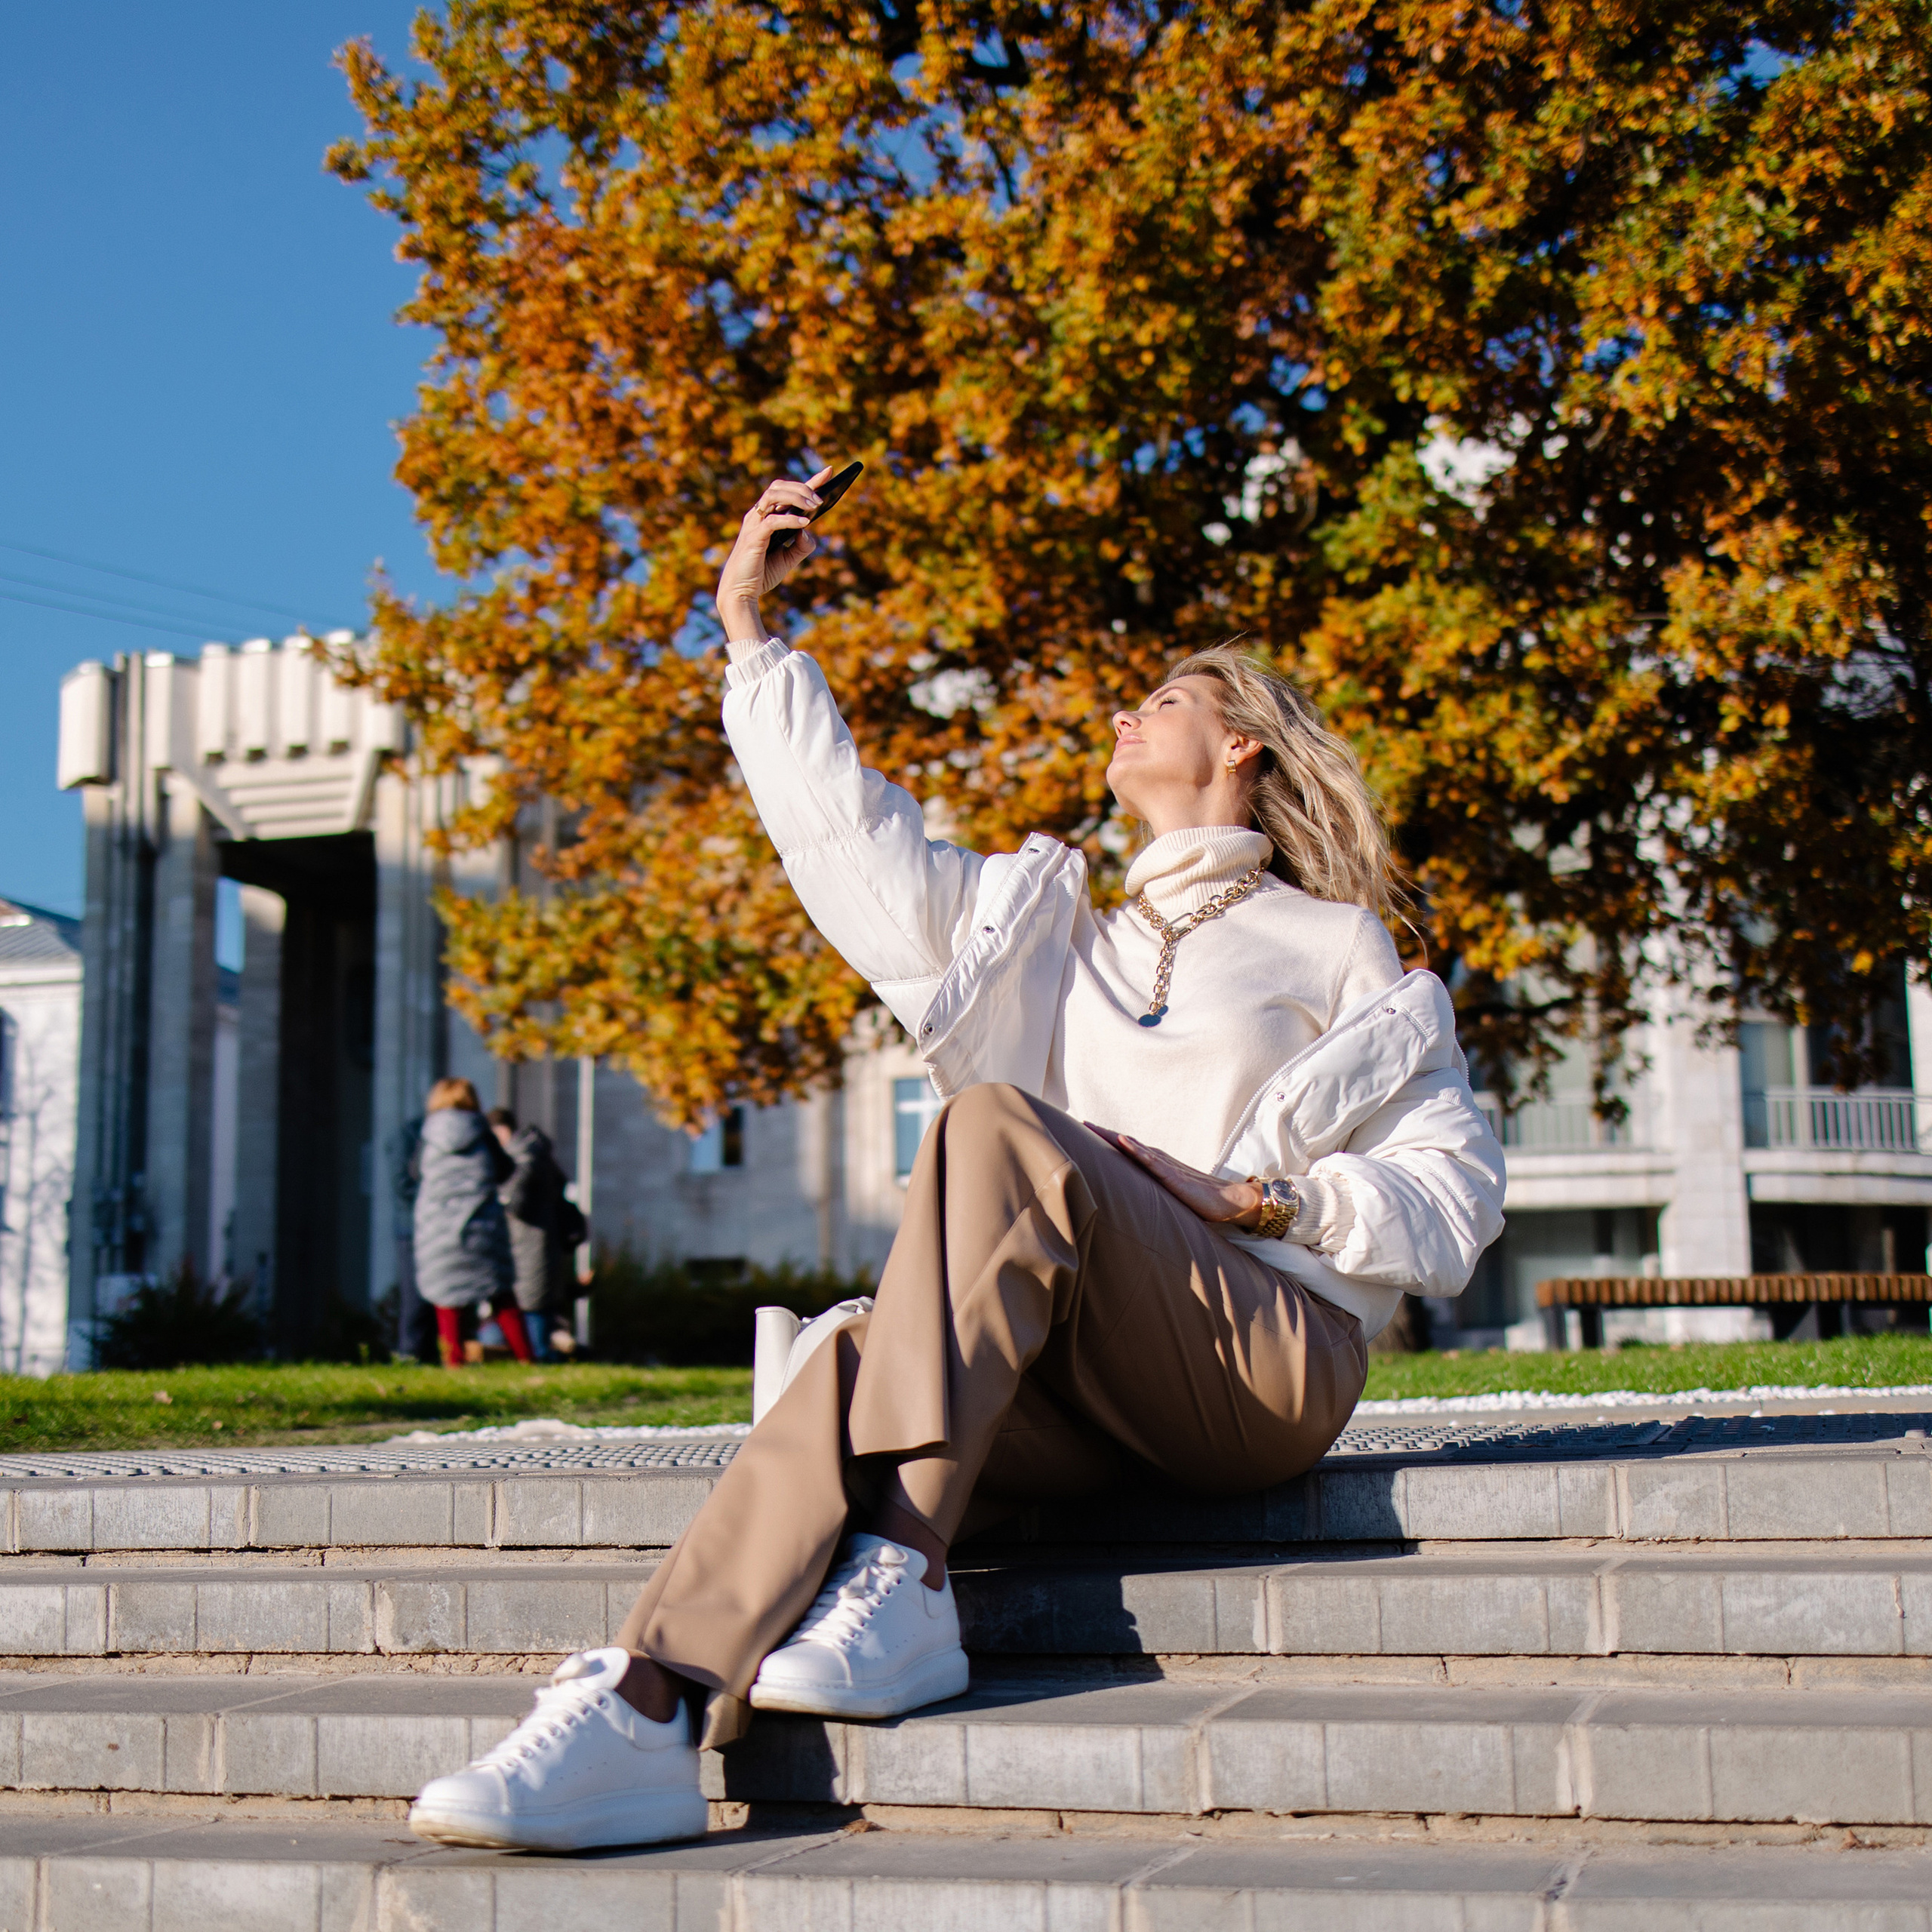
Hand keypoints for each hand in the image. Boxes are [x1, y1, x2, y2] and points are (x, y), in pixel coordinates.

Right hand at [715, 468, 834, 640]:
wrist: (740, 593)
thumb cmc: (761, 574)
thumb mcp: (789, 559)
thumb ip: (802, 545)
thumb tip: (808, 531)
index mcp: (766, 517)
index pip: (788, 492)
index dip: (809, 481)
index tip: (830, 471)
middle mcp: (758, 515)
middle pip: (779, 487)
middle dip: (803, 487)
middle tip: (821, 499)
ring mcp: (754, 524)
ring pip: (773, 495)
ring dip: (796, 497)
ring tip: (815, 506)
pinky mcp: (753, 537)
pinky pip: (772, 520)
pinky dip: (790, 519)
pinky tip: (804, 523)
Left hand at [1084, 1123, 1263, 1228]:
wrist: (1229, 1201)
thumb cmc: (1201, 1200)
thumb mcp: (1170, 1196)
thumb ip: (1153, 1194)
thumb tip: (1135, 1202)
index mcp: (1156, 1166)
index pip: (1127, 1151)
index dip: (1106, 1142)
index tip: (1084, 1133)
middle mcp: (1159, 1161)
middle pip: (1126, 1144)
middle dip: (1102, 1134)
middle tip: (1080, 1123)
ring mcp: (1166, 1167)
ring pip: (1135, 1147)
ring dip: (1112, 1137)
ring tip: (1091, 1127)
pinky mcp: (1175, 1177)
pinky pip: (1152, 1161)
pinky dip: (1136, 1150)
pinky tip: (1122, 1142)